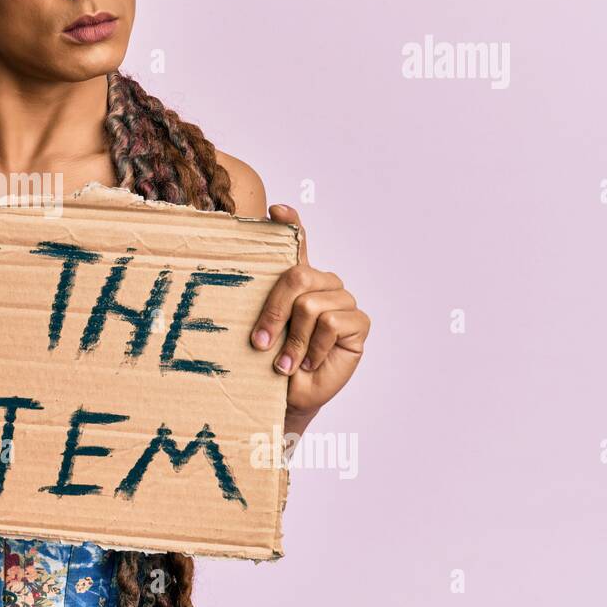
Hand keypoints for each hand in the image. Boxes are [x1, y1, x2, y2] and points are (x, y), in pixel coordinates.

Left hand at [250, 205, 370, 422]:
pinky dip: (313, 348)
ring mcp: (342, 300)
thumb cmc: (270, 359)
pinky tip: (308, 362)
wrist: (288, 395)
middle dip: (274, 312)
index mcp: (297, 278)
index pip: (298, 240)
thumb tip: (247, 272)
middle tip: (259, 343)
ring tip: (285, 362)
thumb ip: (262, 299)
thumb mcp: (260, 327)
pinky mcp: (358, 322)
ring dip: (293, 340)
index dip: (290, 222)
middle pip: (298, 276)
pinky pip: (332, 324)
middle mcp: (322, 282)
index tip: (276, 211)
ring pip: (312, 305)